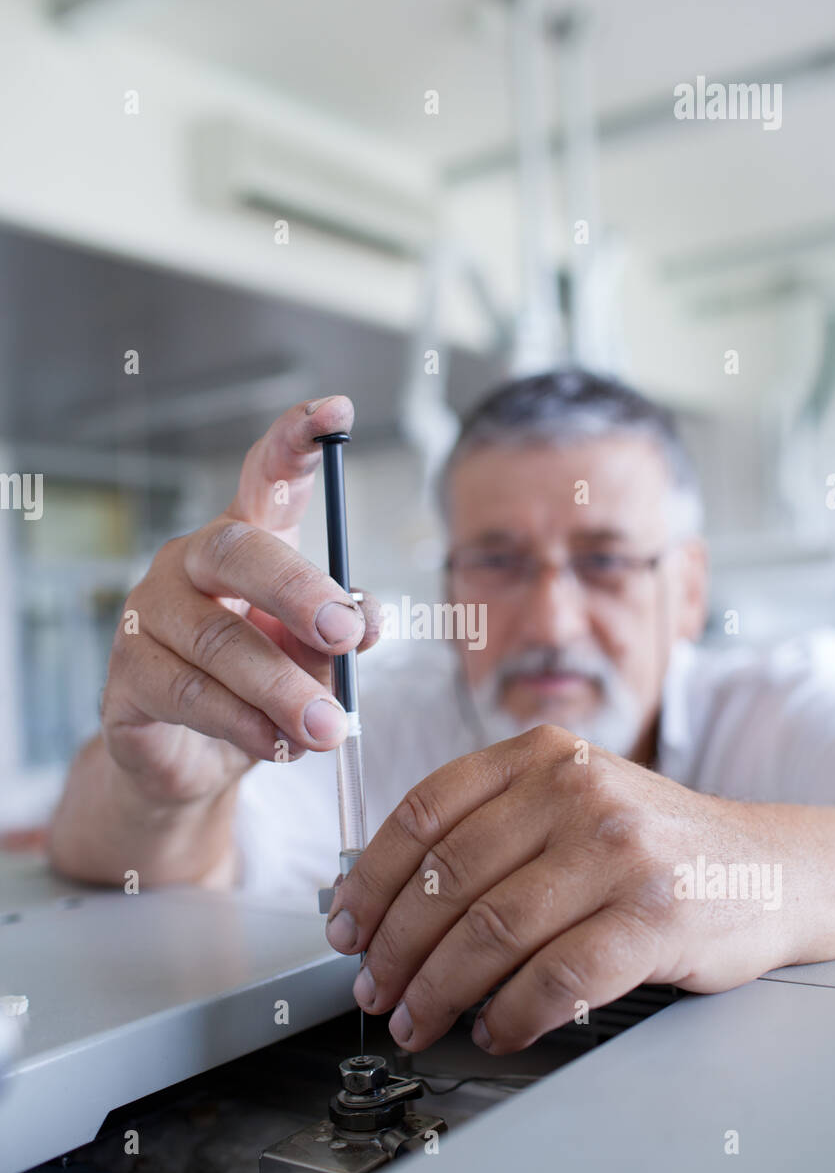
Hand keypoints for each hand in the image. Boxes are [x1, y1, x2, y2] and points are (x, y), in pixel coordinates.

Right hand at [101, 395, 378, 804]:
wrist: (196, 759)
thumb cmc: (260, 687)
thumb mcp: (315, 657)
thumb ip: (345, 633)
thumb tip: (368, 622)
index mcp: (245, 542)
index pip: (266, 476)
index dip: (297, 441)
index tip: (338, 414)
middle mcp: (191, 563)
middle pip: (238, 552)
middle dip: (299, 592)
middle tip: (345, 634)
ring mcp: (150, 616)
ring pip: (218, 641)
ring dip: (282, 688)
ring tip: (330, 727)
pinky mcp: (128, 677)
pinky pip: (190, 695)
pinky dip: (244, 723)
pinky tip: (280, 744)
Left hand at [327, 725, 807, 1052]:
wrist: (767, 868)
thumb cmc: (651, 844)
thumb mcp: (571, 799)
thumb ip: (491, 828)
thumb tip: (383, 900)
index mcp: (541, 754)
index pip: (424, 812)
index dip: (369, 878)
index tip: (344, 927)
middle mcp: (576, 790)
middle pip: (447, 879)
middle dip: (394, 948)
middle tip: (375, 990)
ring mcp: (618, 850)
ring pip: (490, 932)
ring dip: (438, 991)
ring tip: (419, 1020)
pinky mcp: (653, 916)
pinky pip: (554, 977)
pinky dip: (510, 1014)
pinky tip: (495, 1029)